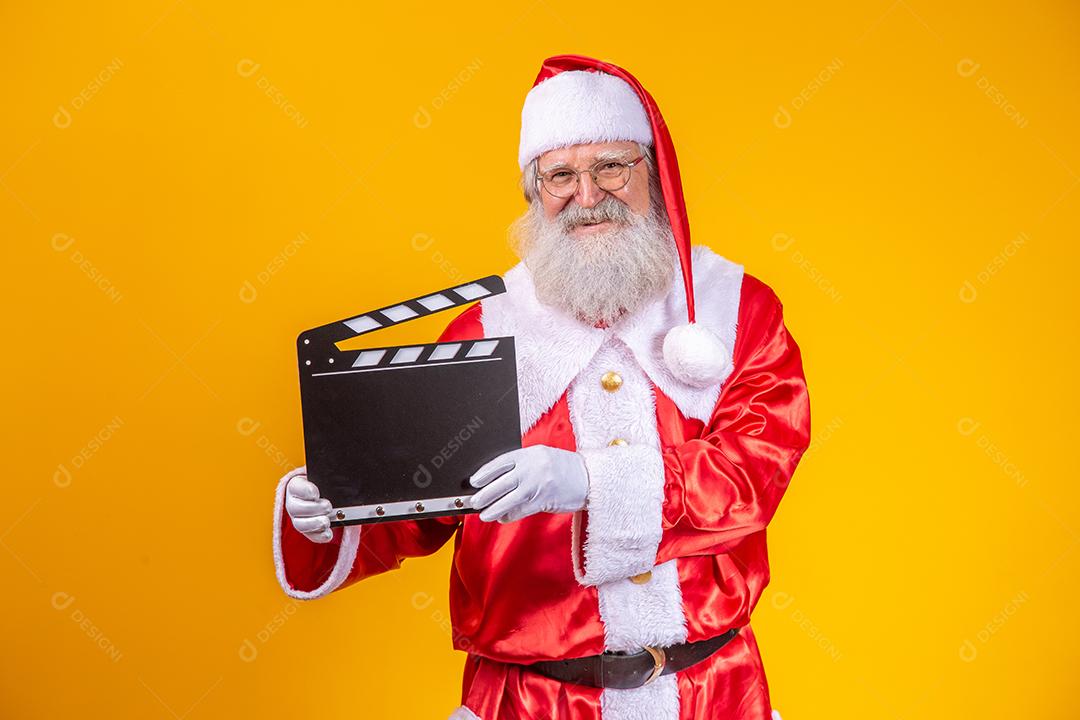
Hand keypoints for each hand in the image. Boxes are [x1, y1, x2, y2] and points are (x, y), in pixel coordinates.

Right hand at [285, 471, 334, 542]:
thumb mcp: (324, 476)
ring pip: (300, 524)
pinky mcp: (308, 530)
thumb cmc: (325, 483)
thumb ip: (327, 474)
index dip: (305, 491)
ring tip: (326, 522)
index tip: (316, 493)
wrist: (329, 494)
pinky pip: (311, 536)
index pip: (295, 488)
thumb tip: (337, 466)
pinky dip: (320, 536)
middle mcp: (294, 503)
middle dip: (313, 508)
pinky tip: (328, 534)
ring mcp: (299, 518)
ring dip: (314, 524)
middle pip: (296, 508)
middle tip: (328, 506)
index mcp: (296, 486)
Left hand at [468, 445, 588, 522]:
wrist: (588, 478)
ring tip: (483, 514)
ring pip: (508, 499)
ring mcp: (538, 485)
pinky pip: (520, 510)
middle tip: (473, 501)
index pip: (500, 462)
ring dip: (493, 509)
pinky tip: (502, 518)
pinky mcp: (543, 501)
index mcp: (529, 454)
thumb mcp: (541, 458)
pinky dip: (509, 515)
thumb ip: (521, 465)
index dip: (485, 472)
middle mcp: (532, 468)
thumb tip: (495, 480)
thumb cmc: (562, 468)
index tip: (473, 481)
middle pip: (501, 483)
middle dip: (484, 494)